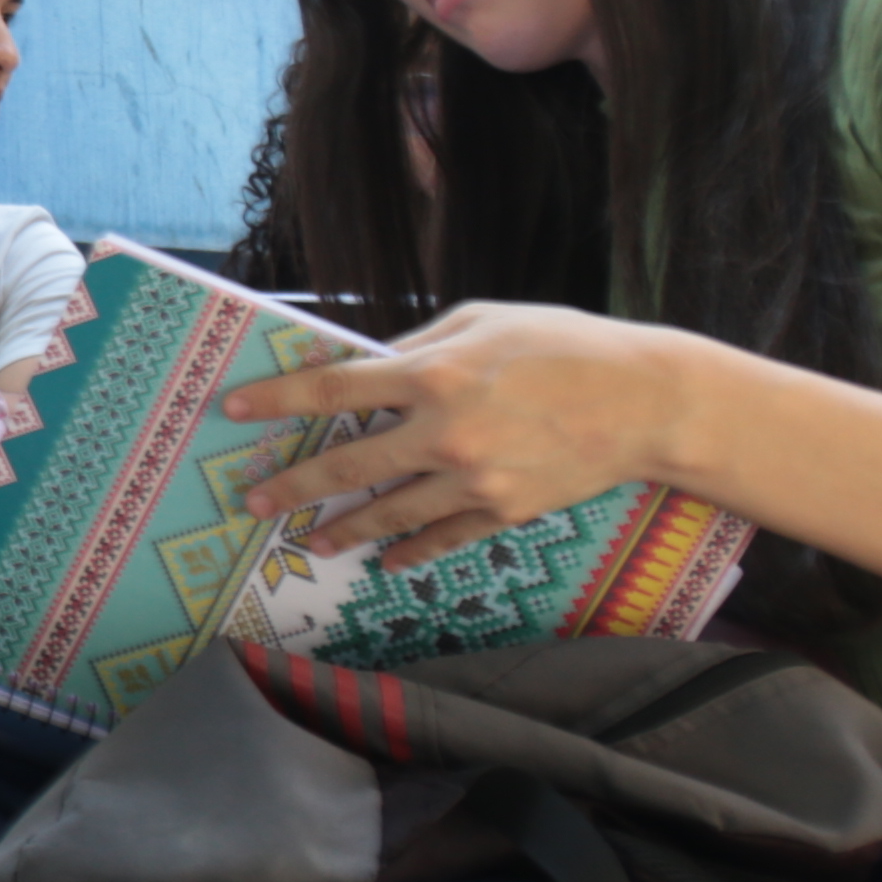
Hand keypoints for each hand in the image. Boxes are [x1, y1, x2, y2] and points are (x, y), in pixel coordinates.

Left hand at [217, 301, 695, 565]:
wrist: (645, 402)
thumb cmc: (564, 345)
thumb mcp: (484, 322)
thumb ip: (422, 348)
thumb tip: (371, 367)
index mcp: (435, 373)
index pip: (336, 387)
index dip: (279, 399)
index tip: (235, 411)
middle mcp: (445, 431)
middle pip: (349, 464)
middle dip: (293, 485)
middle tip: (253, 500)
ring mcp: (474, 478)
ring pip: (390, 513)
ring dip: (344, 529)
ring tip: (311, 541)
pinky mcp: (503, 509)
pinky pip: (442, 537)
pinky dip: (411, 549)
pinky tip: (386, 559)